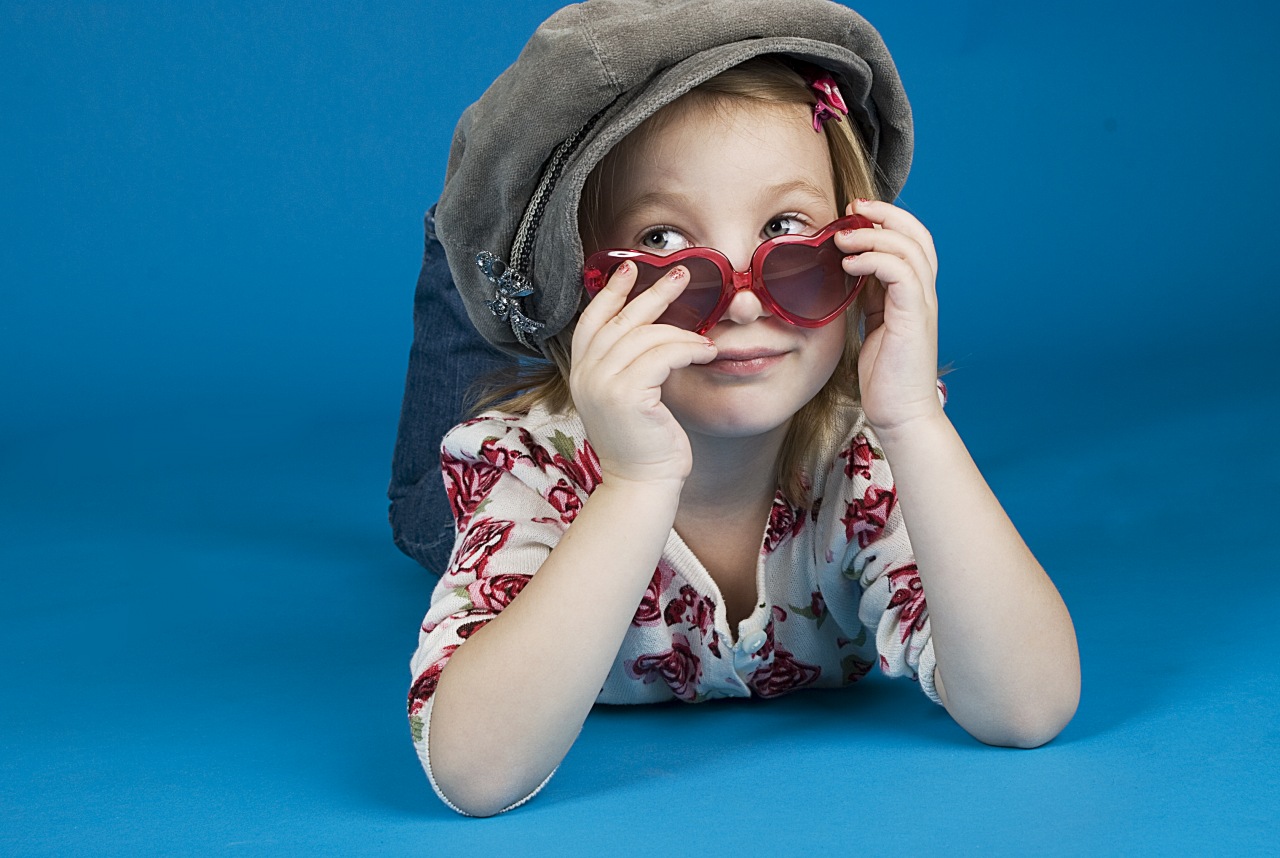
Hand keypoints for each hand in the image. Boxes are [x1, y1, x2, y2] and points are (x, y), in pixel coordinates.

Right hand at [570, 261, 718, 485]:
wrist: (641, 484)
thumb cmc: (643, 445)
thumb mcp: (627, 398)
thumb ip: (628, 366)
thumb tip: (654, 330)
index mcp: (582, 373)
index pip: (591, 321)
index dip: (610, 292)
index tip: (628, 268)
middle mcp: (586, 375)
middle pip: (620, 320)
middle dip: (652, 293)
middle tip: (679, 274)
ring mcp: (602, 384)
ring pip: (645, 336)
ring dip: (682, 332)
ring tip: (707, 338)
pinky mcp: (626, 394)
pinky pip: (662, 355)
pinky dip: (688, 349)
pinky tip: (705, 352)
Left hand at [838, 199, 942, 435]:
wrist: (900, 413)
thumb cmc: (883, 376)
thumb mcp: (871, 324)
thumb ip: (867, 295)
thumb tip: (846, 269)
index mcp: (913, 293)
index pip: (911, 240)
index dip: (887, 220)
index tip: (855, 212)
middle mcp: (923, 294)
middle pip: (917, 235)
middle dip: (885, 214)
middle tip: (853, 208)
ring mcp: (922, 305)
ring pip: (910, 249)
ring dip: (874, 235)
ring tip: (842, 237)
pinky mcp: (914, 318)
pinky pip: (901, 274)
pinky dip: (875, 260)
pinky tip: (849, 263)